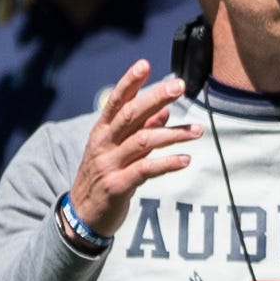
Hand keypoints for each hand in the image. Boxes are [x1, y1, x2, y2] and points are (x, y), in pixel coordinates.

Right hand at [67, 63, 200, 236]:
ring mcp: (109, 165)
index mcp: (102, 132)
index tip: (145, 64)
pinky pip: (145, 170)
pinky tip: (185, 159)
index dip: (129, 82)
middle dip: (155, 97)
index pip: (116, 101)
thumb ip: (140, 131)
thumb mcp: (119, 151)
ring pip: (142, 141)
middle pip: (130, 115)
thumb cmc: (104, 179)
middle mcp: (103, 144)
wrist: (82, 217)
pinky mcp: (117, 186)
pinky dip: (167, 163)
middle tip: (179, 86)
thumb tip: (164, 112)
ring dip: (172, 134)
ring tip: (197, 131)